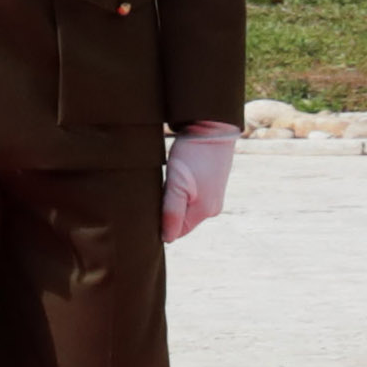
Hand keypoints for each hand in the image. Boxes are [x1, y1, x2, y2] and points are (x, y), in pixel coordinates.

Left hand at [161, 122, 239, 242]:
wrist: (213, 128)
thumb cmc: (191, 154)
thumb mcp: (176, 183)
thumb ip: (171, 212)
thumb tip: (167, 239)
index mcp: (204, 211)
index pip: (176, 232)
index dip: (161, 224)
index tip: (151, 207)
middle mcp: (212, 209)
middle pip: (182, 222)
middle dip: (167, 213)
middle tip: (158, 192)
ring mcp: (215, 198)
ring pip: (187, 210)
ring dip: (175, 202)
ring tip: (169, 183)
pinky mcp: (214, 187)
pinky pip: (193, 199)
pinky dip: (183, 193)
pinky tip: (180, 179)